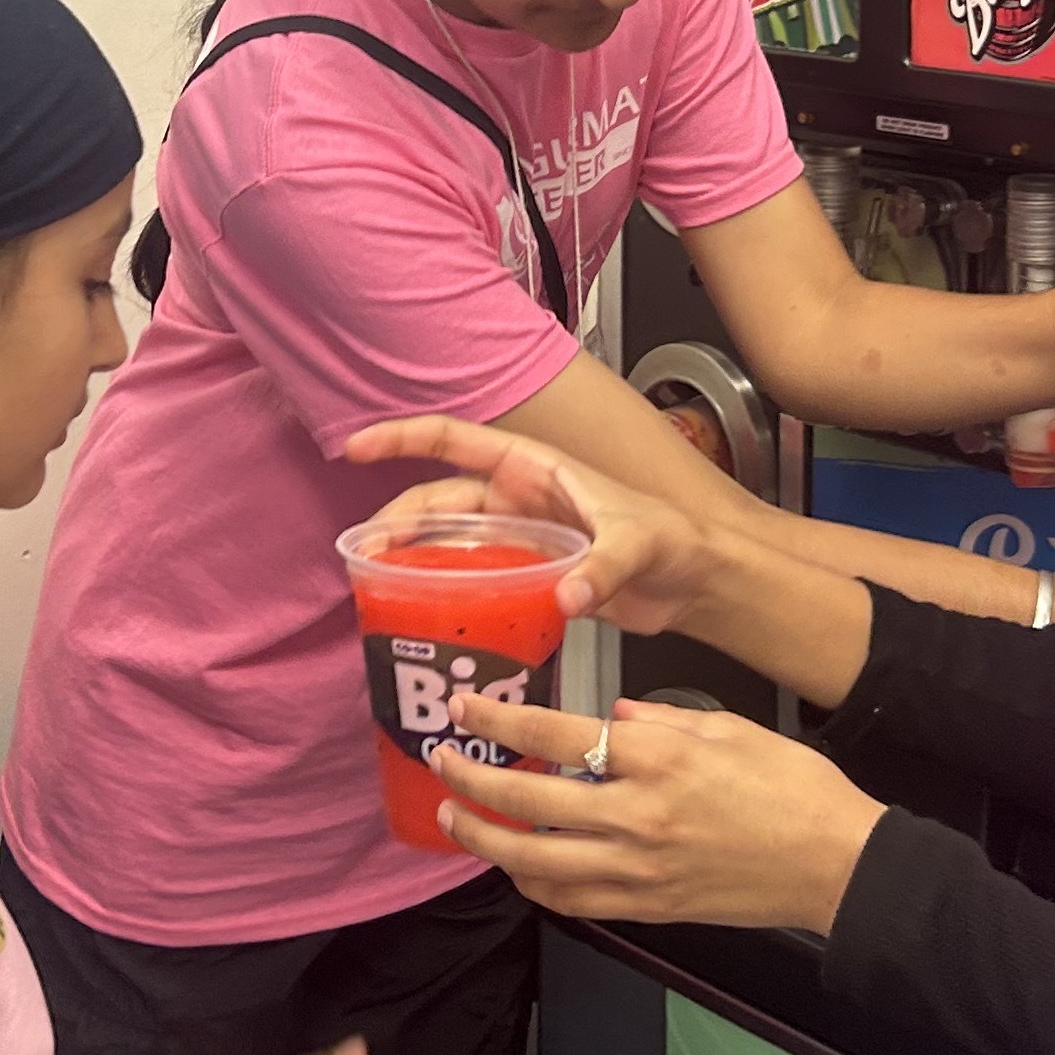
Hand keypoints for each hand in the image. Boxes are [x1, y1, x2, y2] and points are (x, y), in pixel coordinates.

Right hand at [344, 416, 730, 636]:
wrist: (698, 581)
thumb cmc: (676, 540)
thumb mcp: (640, 543)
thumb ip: (604, 567)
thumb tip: (568, 595)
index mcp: (535, 468)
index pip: (455, 441)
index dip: (402, 439)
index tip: (355, 448)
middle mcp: (518, 498)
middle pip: (439, 501)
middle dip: (396, 519)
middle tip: (362, 550)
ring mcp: (520, 538)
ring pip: (449, 543)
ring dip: (413, 559)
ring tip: (376, 584)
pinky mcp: (528, 577)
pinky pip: (473, 580)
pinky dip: (446, 593)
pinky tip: (423, 615)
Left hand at [433, 694, 885, 936]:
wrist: (837, 864)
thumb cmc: (795, 788)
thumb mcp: (729, 728)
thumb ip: (660, 719)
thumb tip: (610, 719)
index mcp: (656, 760)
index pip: (553, 736)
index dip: (498, 723)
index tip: (466, 712)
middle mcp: (636, 816)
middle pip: (526, 801)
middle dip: (470, 782)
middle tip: (442, 764)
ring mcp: (639, 869)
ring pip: (535, 863)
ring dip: (486, 842)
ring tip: (457, 820)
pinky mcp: (649, 907)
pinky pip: (573, 902)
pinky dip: (536, 886)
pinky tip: (520, 868)